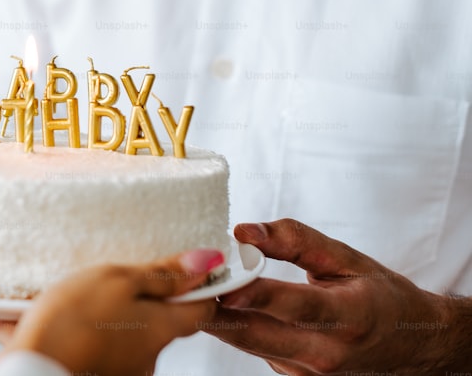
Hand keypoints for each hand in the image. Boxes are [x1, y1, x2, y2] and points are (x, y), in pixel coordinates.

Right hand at [0, 249, 221, 375]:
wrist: (35, 368)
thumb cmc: (73, 323)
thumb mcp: (118, 280)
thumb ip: (161, 274)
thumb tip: (205, 262)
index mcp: (162, 328)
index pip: (203, 307)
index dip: (199, 284)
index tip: (185, 265)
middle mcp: (149, 355)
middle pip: (159, 318)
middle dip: (141, 296)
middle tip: (114, 274)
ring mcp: (123, 368)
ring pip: (125, 330)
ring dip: (106, 312)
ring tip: (75, 294)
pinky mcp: (97, 371)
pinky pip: (97, 344)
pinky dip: (81, 328)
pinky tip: (57, 315)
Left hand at [207, 219, 471, 374]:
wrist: (413, 347)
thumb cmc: (379, 296)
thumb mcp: (347, 259)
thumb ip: (295, 240)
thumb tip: (244, 230)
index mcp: (349, 316)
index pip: (295, 305)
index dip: (255, 294)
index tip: (222, 281)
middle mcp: (327, 352)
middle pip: (257, 333)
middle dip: (213, 309)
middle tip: (179, 283)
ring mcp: (309, 372)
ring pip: (247, 343)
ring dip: (215, 317)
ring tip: (186, 286)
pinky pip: (254, 349)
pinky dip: (233, 326)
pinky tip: (216, 304)